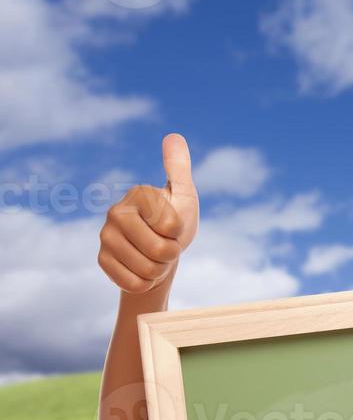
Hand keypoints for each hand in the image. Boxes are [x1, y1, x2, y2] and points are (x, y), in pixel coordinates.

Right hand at [97, 133, 199, 294]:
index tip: (174, 226)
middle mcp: (115, 212)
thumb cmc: (177, 220)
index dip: (181, 232)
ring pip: (149, 270)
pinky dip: (146, 282)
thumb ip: (179, 168)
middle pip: (161, 250)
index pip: (173, 225)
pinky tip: (142, 268)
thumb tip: (173, 136)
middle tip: (167, 244)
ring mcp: (105, 237)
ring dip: (160, 269)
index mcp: (138, 194)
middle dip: (172, 253)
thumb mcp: (184, 195)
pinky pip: (134, 283)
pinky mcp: (102, 260)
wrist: (160, 251)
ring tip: (155, 255)